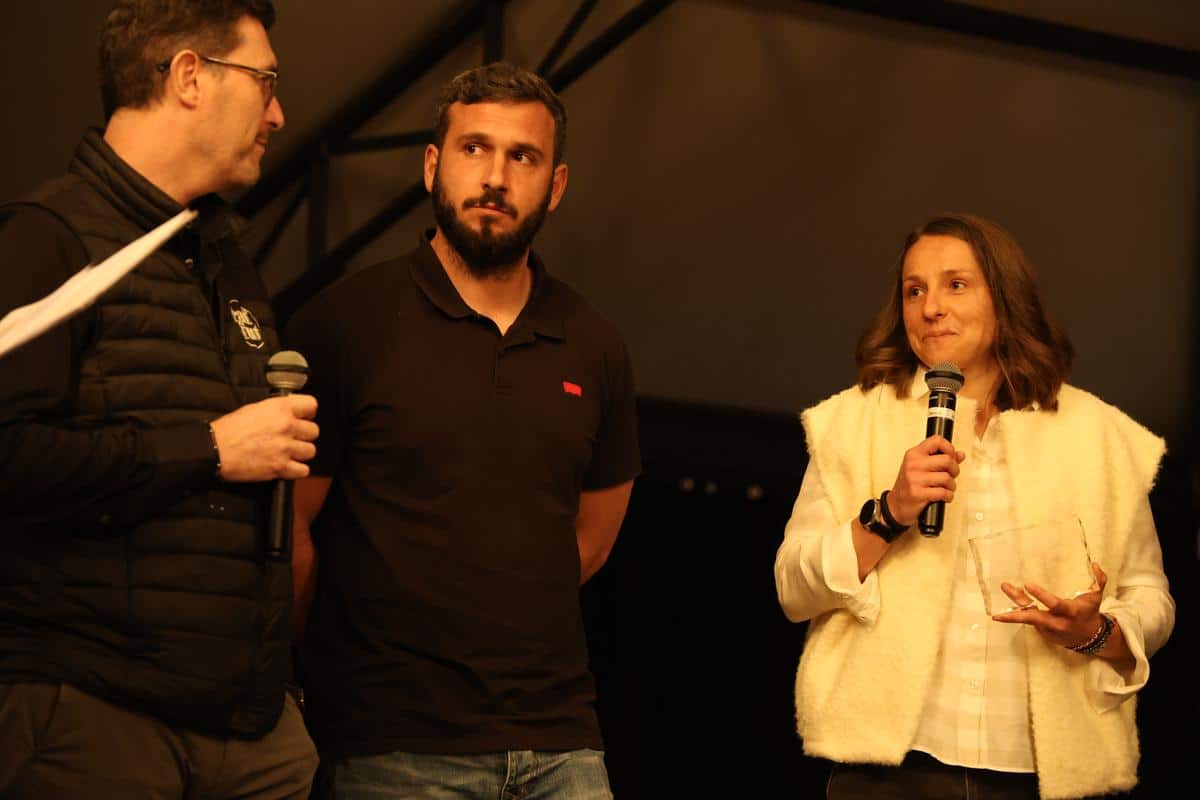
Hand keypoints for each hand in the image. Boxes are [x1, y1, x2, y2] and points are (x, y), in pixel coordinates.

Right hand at [210, 394, 318, 481]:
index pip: (312, 405)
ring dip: (301, 453)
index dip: (308, 413)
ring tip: (288, 453)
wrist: (215, 449)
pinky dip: (297, 470)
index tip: (303, 418)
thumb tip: (289, 414)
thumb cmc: (229, 429)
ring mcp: (285, 448)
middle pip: (314, 431)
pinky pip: (303, 470)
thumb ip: (276, 410)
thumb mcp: (254, 409)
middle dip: (304, 435)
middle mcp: (287, 426)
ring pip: (310, 451)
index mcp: (280, 408)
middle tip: (292, 438)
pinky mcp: (280, 467)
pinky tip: (287, 466)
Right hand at [886, 435, 965, 526]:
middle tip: (951, 475)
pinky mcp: (917, 493)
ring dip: (951, 486)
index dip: (949, 448)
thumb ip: (940, 459)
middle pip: (947, 460)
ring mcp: (914, 479)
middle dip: (955, 470)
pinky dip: (948, 496)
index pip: (936, 441)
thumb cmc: (910, 484)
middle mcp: (913, 464)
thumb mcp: (921, 467)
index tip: (951, 457)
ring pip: (947, 478)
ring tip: (946, 488)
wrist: (897, 504)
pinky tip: (944, 496)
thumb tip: (960, 455)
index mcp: (914, 454)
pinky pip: (943, 492)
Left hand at [991, 562, 1107, 648]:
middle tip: (1005, 587)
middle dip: (1016, 606)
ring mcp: (1048, 630)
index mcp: (1070, 612)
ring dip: (1013, 603)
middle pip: (1033, 616)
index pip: (1054, 604)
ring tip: (1005, 587)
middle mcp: (1058, 623)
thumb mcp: (1096, 597)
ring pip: (1027, 617)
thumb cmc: (1090, 612)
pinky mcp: (1043, 633)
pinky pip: (1029, 619)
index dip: (1041, 595)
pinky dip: (1020, 608)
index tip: (1027, 584)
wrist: (1091, 638)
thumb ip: (1099, 580)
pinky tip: (1014, 595)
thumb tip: (1095, 564)